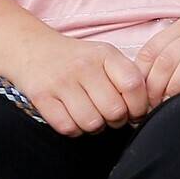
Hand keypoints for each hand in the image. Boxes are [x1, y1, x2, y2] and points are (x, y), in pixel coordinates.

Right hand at [9, 33, 147, 135]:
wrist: (32, 48)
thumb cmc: (77, 59)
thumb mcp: (104, 56)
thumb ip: (126, 77)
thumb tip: (146, 110)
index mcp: (105, 55)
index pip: (133, 85)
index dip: (139, 106)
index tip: (136, 112)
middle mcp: (84, 66)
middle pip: (114, 110)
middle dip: (117, 120)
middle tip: (111, 116)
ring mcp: (61, 81)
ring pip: (91, 123)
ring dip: (95, 127)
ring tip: (92, 115)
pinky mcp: (41, 96)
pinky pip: (67, 127)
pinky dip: (74, 129)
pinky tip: (73, 117)